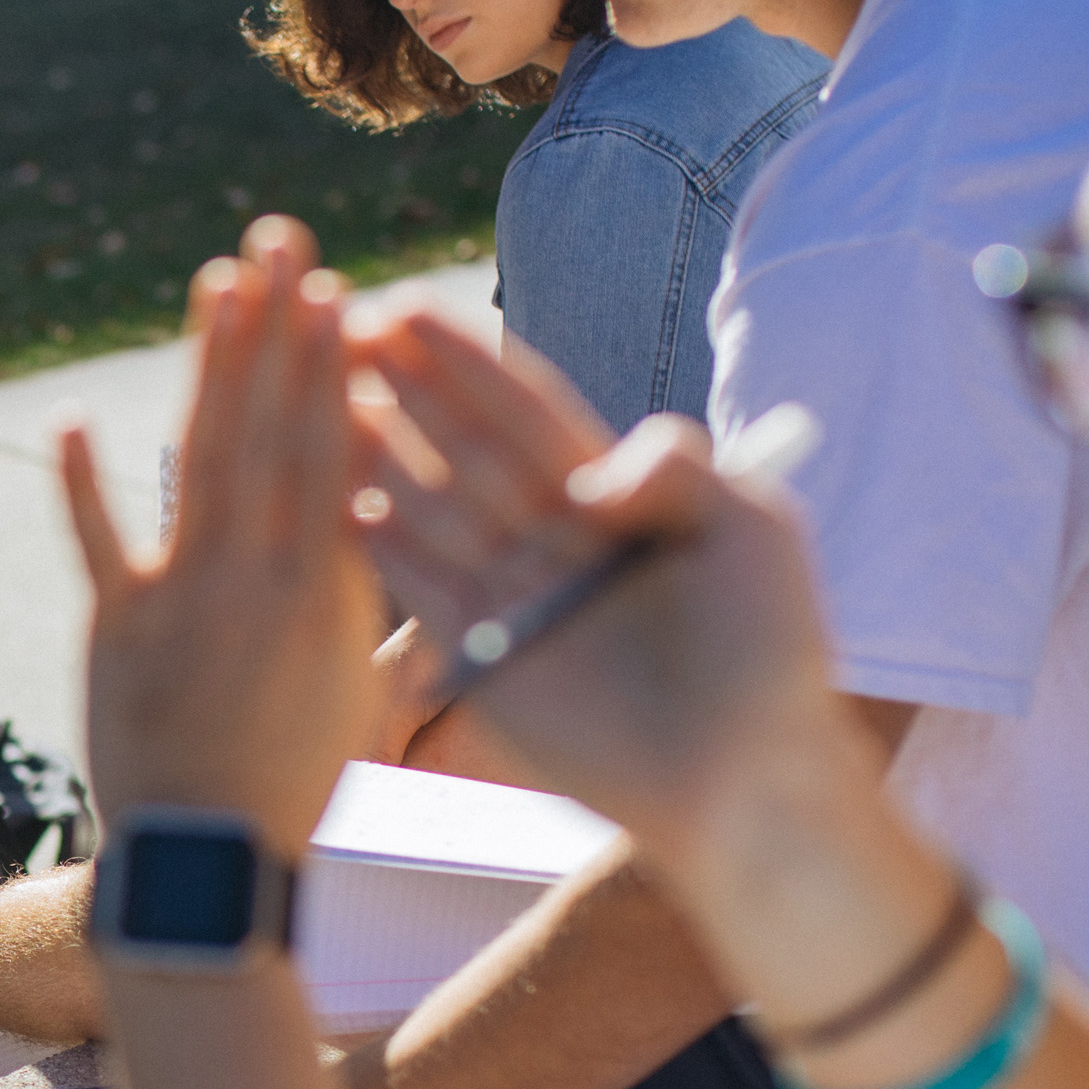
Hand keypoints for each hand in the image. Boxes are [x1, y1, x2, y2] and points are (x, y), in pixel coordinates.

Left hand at [57, 218, 384, 857]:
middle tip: (277, 239)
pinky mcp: (115, 630)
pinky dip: (81, 481)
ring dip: (206, 366)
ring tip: (214, 286)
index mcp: (326, 593)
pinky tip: (74, 415)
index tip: (333, 289)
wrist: (211, 864)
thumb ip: (359, 590)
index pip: (332, 455)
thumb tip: (377, 505)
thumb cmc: (294, 775)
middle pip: (268, 431)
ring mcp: (182, 601)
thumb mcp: (355, 680)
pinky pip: (97, 541)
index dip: (328, 367)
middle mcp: (257, 582)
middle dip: (274, 329)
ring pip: (198, 461)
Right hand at [351, 315, 852, 856]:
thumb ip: (675, 466)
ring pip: (432, 508)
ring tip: (318, 397)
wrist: (745, 779)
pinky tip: (334, 497)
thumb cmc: (770, 654)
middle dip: (408, 390)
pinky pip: (418, 589)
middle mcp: (557, 539)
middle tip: (344, 328)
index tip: (409, 310)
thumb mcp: (750, 528)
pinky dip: (376, 548)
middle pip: (468, 448)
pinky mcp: (484, 659)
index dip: (469, 363)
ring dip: (374, 454)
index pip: (530, 413)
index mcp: (619, 497)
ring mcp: (515, 597)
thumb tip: (589, 473)